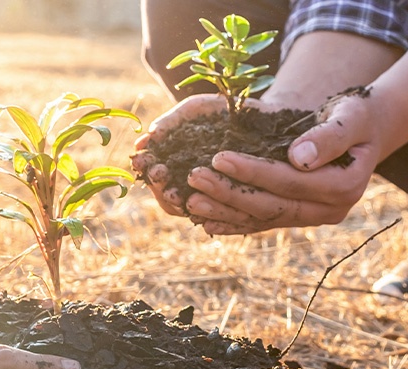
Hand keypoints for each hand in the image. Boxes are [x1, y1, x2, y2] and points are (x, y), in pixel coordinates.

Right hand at [131, 94, 229, 216]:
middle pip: (168, 197)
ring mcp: (212, 196)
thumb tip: (147, 138)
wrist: (266, 117)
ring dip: (177, 202)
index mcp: (177, 165)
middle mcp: (192, 185)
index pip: (155, 174)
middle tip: (158, 173)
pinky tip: (197, 203)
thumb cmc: (224, 113)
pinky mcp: (235, 203)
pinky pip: (219, 217)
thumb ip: (171, 123)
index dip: (146, 168)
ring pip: (190, 209)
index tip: (141, 160)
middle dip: (159, 186)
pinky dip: (207, 213)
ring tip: (173, 192)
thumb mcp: (195, 110)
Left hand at [182, 92, 385, 234]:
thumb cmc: (356, 117)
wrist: (365, 132)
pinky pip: (263, 223)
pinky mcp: (298, 217)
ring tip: (190, 201)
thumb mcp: (351, 117)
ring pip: (264, 219)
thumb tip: (298, 158)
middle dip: (230, 193)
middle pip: (273, 205)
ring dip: (225, 212)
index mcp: (345, 187)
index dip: (254, 171)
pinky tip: (206, 222)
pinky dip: (234, 223)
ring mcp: (313, 217)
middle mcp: (330, 210)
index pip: (290, 182)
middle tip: (194, 177)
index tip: (219, 156)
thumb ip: (329, 136)